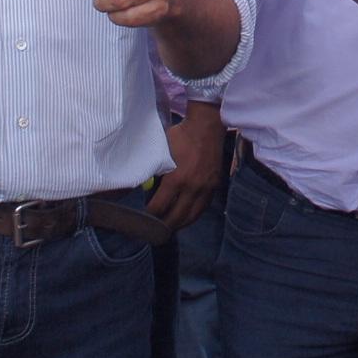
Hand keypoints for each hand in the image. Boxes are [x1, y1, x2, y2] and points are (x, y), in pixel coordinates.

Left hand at [151, 102, 225, 230]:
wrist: (206, 127)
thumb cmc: (180, 136)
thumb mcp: (161, 152)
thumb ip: (154, 169)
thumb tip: (144, 184)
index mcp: (176, 179)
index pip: (160, 207)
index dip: (150, 215)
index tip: (143, 217)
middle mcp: (192, 188)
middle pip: (177, 217)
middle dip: (164, 226)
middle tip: (155, 231)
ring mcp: (206, 188)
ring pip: (192, 216)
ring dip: (180, 225)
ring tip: (170, 229)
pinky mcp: (214, 185)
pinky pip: (203, 207)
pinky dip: (194, 215)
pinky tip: (186, 217)